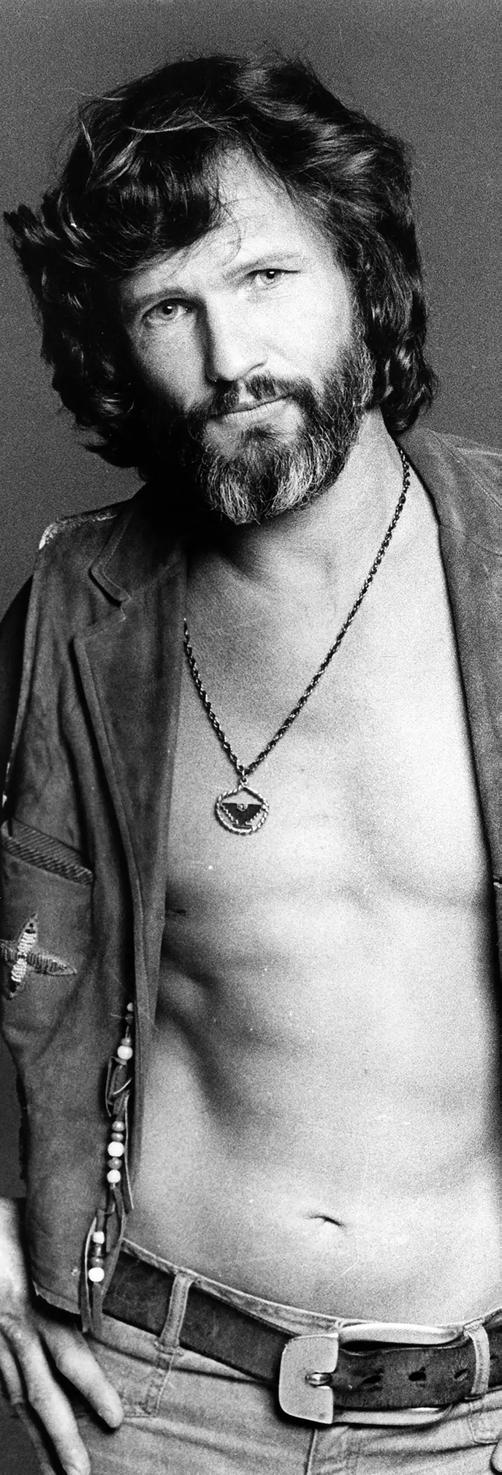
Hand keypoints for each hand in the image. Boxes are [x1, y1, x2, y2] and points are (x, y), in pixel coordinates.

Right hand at [0, 1197, 122, 1474]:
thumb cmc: (7, 1221)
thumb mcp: (42, 1229)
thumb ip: (70, 1253)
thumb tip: (107, 1259)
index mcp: (31, 1303)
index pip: (67, 1354)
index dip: (91, 1388)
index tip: (115, 1420)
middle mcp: (13, 1330)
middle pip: (40, 1393)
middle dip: (61, 1439)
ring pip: (19, 1399)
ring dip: (39, 1439)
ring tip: (59, 1474)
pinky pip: (6, 1386)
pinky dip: (21, 1414)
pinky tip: (34, 1434)